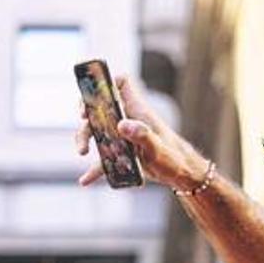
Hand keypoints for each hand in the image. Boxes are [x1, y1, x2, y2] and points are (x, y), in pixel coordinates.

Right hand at [76, 75, 209, 190]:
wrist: (181, 174)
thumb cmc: (174, 158)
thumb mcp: (157, 148)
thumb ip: (142, 136)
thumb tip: (122, 125)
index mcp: (137, 111)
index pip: (122, 84)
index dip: (106, 82)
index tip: (93, 93)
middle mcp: (128, 120)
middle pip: (100, 110)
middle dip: (86, 117)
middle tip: (83, 126)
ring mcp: (123, 137)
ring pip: (98, 133)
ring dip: (85, 140)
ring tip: (82, 153)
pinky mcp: (122, 154)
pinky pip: (104, 159)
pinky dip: (94, 169)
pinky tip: (85, 180)